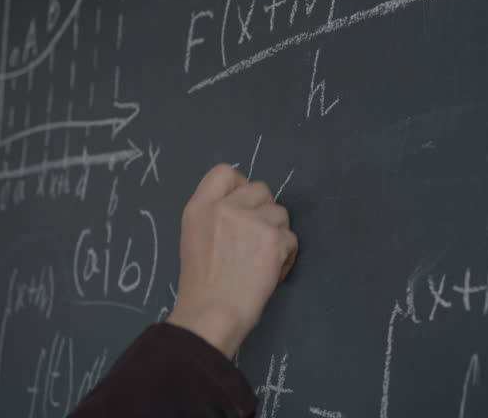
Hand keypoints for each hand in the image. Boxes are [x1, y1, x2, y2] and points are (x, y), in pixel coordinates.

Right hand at [167, 164, 297, 358]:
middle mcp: (225, 207)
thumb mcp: (195, 237)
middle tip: (255, 240)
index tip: (243, 208)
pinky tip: (272, 272)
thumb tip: (246, 206)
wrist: (211, 315)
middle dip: (263, 212)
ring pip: (280, 213)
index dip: (240, 187)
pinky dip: (287, 256)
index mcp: (199, 207)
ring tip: (262, 259)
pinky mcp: (273, 239)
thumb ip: (216, 215)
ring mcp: (250, 221)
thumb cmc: (202, 286)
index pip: (225, 172)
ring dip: (277, 234)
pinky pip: (292, 238)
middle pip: (261, 189)